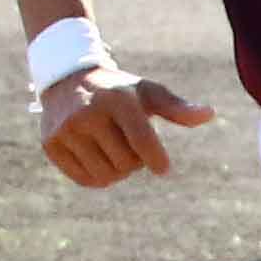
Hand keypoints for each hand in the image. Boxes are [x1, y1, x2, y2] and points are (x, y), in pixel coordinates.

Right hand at [36, 62, 213, 186]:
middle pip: (126, 164)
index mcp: (117, 100)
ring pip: (106, 176)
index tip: (163, 168)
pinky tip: (98, 157)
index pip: (142, 141)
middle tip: (129, 143)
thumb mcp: (148, 92)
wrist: (68, 80)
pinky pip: (86, 180)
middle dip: (135, 160)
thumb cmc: (119, 91)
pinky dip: (98, 177)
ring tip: (114, 149)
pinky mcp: (50, 144)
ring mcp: (66, 130)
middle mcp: (88, 113)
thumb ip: (177, 108)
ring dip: (118, 170)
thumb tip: (209, 114)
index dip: (156, 160)